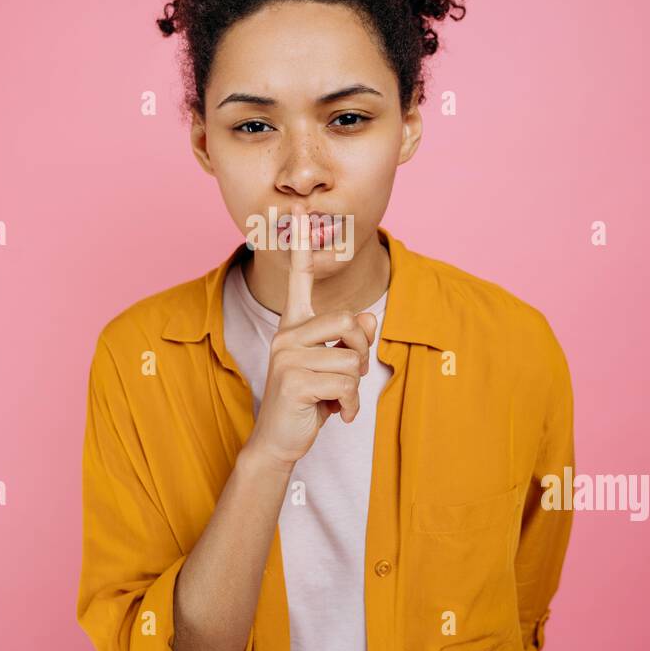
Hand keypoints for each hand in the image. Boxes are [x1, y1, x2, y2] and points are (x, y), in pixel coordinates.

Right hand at [243, 202, 379, 472]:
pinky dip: (350, 406)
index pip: (299, 279)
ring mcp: (287, 356)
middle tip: (347, 377)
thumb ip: (351, 339)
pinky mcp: (293, 380)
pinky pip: (345, 384)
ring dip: (355, 385)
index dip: (302, 246)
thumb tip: (370, 317)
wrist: (279, 439)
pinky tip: (336, 413)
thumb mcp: (334, 366)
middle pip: (349, 322)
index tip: (298, 211)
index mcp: (295, 325)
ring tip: (336, 397)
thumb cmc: (309, 399)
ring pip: (352, 358)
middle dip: (361, 352)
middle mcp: (287, 334)